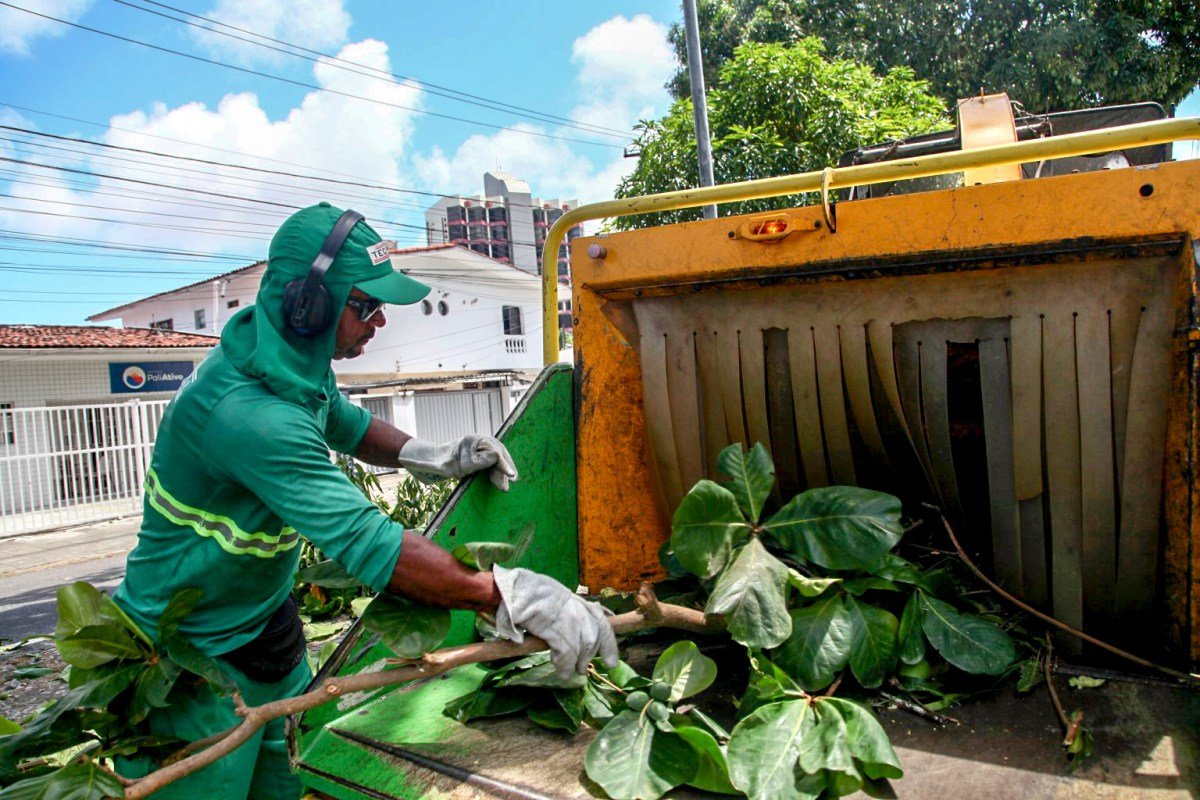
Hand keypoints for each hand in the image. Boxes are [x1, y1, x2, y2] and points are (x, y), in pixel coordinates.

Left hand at [398, 434, 517, 490]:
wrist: (433, 461)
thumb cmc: (443, 463)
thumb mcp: (459, 465)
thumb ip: (477, 461)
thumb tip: (497, 457)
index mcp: (474, 440)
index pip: (494, 452)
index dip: (503, 464)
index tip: (511, 475)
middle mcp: (481, 441)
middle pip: (499, 454)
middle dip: (505, 469)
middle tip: (507, 486)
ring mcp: (482, 447)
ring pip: (498, 459)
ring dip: (502, 472)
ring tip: (504, 487)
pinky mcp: (482, 454)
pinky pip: (495, 462)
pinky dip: (498, 472)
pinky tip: (502, 482)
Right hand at [492, 566, 618, 678]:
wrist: (516, 591)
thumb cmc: (530, 596)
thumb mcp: (556, 601)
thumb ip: (568, 614)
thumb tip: (580, 634)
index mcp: (578, 602)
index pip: (601, 623)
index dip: (609, 645)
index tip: (612, 663)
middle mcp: (578, 610)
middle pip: (593, 639)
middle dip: (589, 657)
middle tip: (582, 669)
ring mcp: (569, 621)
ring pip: (581, 649)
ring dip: (576, 664)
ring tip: (569, 671)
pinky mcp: (557, 631)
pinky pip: (566, 655)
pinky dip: (565, 667)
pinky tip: (561, 671)